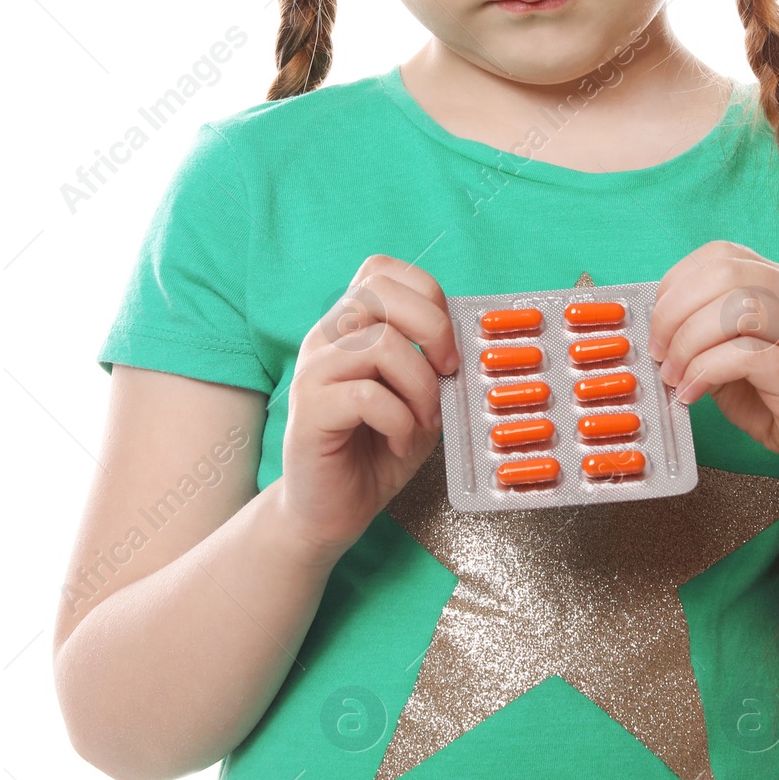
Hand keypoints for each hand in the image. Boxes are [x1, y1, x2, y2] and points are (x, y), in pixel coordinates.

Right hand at [278, 255, 459, 563]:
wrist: (332, 509)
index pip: (381, 270)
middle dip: (432, 328)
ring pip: (377, 343)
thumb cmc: (379, 447)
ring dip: (419, 385)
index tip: (448, 343)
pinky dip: (398, 419)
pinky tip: (399, 440)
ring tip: (424, 420)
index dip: (426, 295)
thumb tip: (471, 344)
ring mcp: (312, 371)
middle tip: (448, 374)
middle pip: (378, 290)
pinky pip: (365, 395)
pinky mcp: (308, 410)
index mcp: (351, 324)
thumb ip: (436, 364)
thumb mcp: (420, 396)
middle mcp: (326, 337)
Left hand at [647, 241, 778, 504]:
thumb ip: (707, 335)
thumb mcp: (738, 359)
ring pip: (731, 308)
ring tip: (675, 376)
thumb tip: (658, 329)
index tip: (658, 325)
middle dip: (674, 313)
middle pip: (722, 274)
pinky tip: (693, 393)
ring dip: (687, 343)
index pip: (720, 255)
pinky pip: (742, 355)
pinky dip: (704, 372)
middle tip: (659, 352)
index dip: (677, 285)